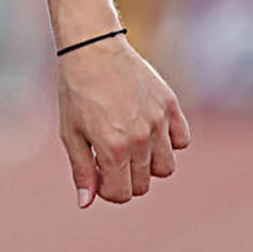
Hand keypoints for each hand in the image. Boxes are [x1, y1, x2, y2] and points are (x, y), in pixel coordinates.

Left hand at [57, 35, 189, 208]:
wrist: (92, 48)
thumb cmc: (76, 91)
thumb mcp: (70, 133)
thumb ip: (81, 171)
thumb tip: (86, 203)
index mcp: (113, 147)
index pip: (122, 194)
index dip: (108, 191)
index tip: (98, 173)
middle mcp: (140, 138)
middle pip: (143, 184)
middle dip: (124, 178)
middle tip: (108, 156)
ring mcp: (158, 121)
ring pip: (166, 167)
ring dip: (148, 165)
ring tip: (129, 145)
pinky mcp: (170, 105)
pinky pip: (182, 141)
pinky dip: (169, 142)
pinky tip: (148, 130)